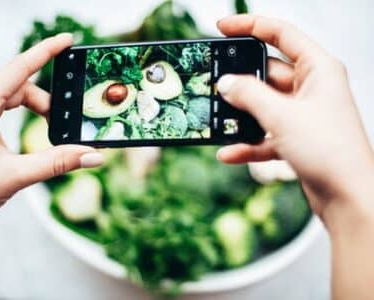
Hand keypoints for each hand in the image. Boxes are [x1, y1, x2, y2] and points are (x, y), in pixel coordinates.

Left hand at [0, 33, 103, 223]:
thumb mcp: (14, 176)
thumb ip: (56, 163)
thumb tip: (92, 155)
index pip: (20, 68)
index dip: (47, 51)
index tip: (68, 40)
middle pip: (22, 86)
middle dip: (48, 102)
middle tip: (67, 123)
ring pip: (15, 98)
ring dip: (39, 111)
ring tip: (53, 133)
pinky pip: (6, 108)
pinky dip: (26, 117)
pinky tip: (36, 133)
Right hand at [215, 15, 373, 229]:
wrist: (347, 197)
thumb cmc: (329, 150)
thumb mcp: (282, 116)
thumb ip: (250, 95)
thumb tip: (226, 83)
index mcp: (318, 69)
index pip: (281, 34)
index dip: (250, 26)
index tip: (223, 28)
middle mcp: (311, 89)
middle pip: (267, 73)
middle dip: (240, 82)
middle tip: (215, 82)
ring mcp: (302, 114)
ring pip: (263, 106)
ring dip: (241, 115)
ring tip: (217, 118)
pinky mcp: (295, 138)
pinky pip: (265, 134)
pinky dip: (247, 143)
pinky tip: (229, 152)